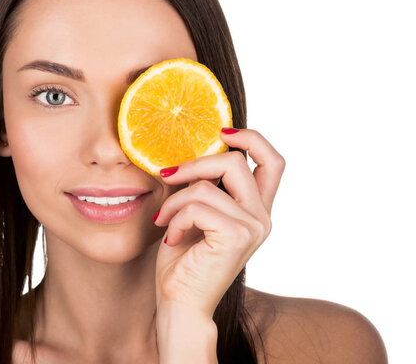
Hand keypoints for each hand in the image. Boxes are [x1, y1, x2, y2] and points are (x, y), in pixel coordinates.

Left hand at [154, 128, 284, 318]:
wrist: (180, 304)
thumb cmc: (184, 261)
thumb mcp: (195, 214)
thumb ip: (203, 186)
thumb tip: (190, 152)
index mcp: (256, 210)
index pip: (272, 161)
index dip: (251, 138)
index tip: (220, 132)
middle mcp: (263, 217)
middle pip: (236, 161)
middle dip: (195, 163)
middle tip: (167, 176)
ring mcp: (253, 227)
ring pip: (207, 186)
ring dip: (175, 200)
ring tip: (165, 220)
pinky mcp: (237, 236)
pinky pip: (196, 206)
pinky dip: (175, 218)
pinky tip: (172, 239)